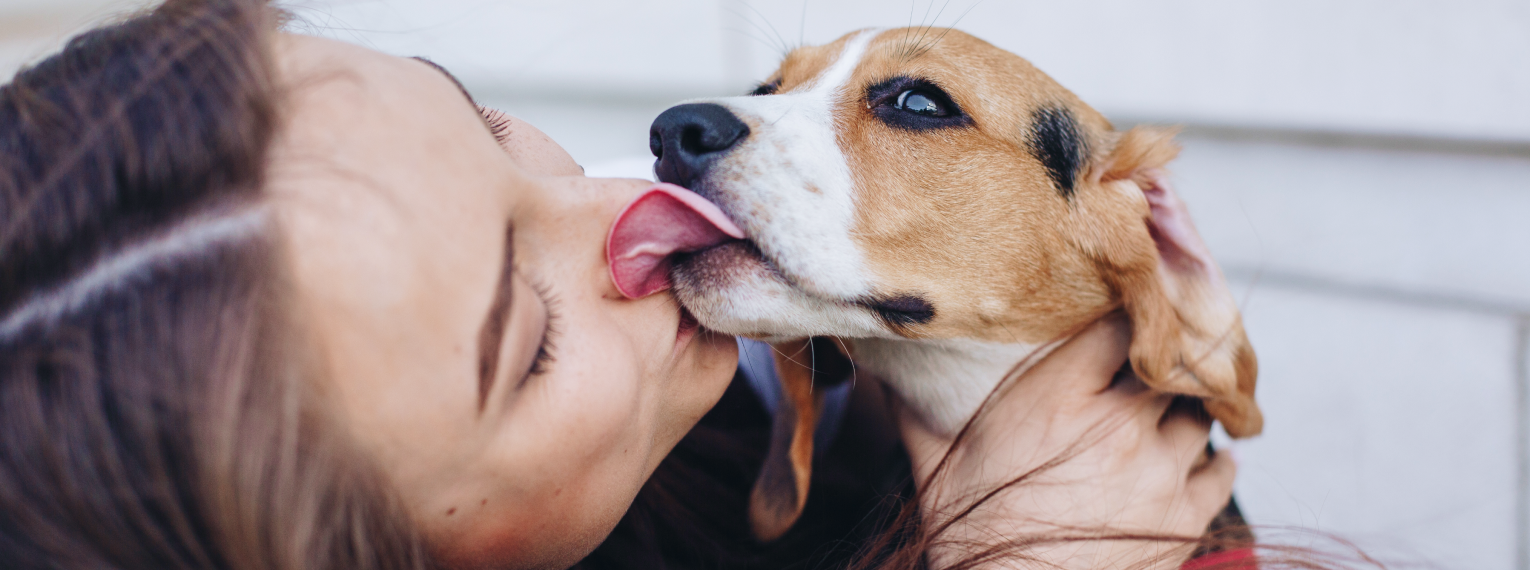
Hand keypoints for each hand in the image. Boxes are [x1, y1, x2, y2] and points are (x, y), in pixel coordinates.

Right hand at [899, 314, 1234, 569]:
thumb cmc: (969, 536)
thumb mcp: (933, 460)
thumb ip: (917, 401)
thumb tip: (885, 353)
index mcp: (1059, 399)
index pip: (1121, 322)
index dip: (1129, 307)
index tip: (1124, 302)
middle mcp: (1118, 426)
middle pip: (1169, 362)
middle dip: (1161, 355)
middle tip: (1151, 350)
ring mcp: (1158, 474)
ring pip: (1198, 412)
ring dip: (1185, 408)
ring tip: (1167, 407)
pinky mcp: (1183, 519)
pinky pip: (1220, 472)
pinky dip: (1213, 461)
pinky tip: (1198, 456)